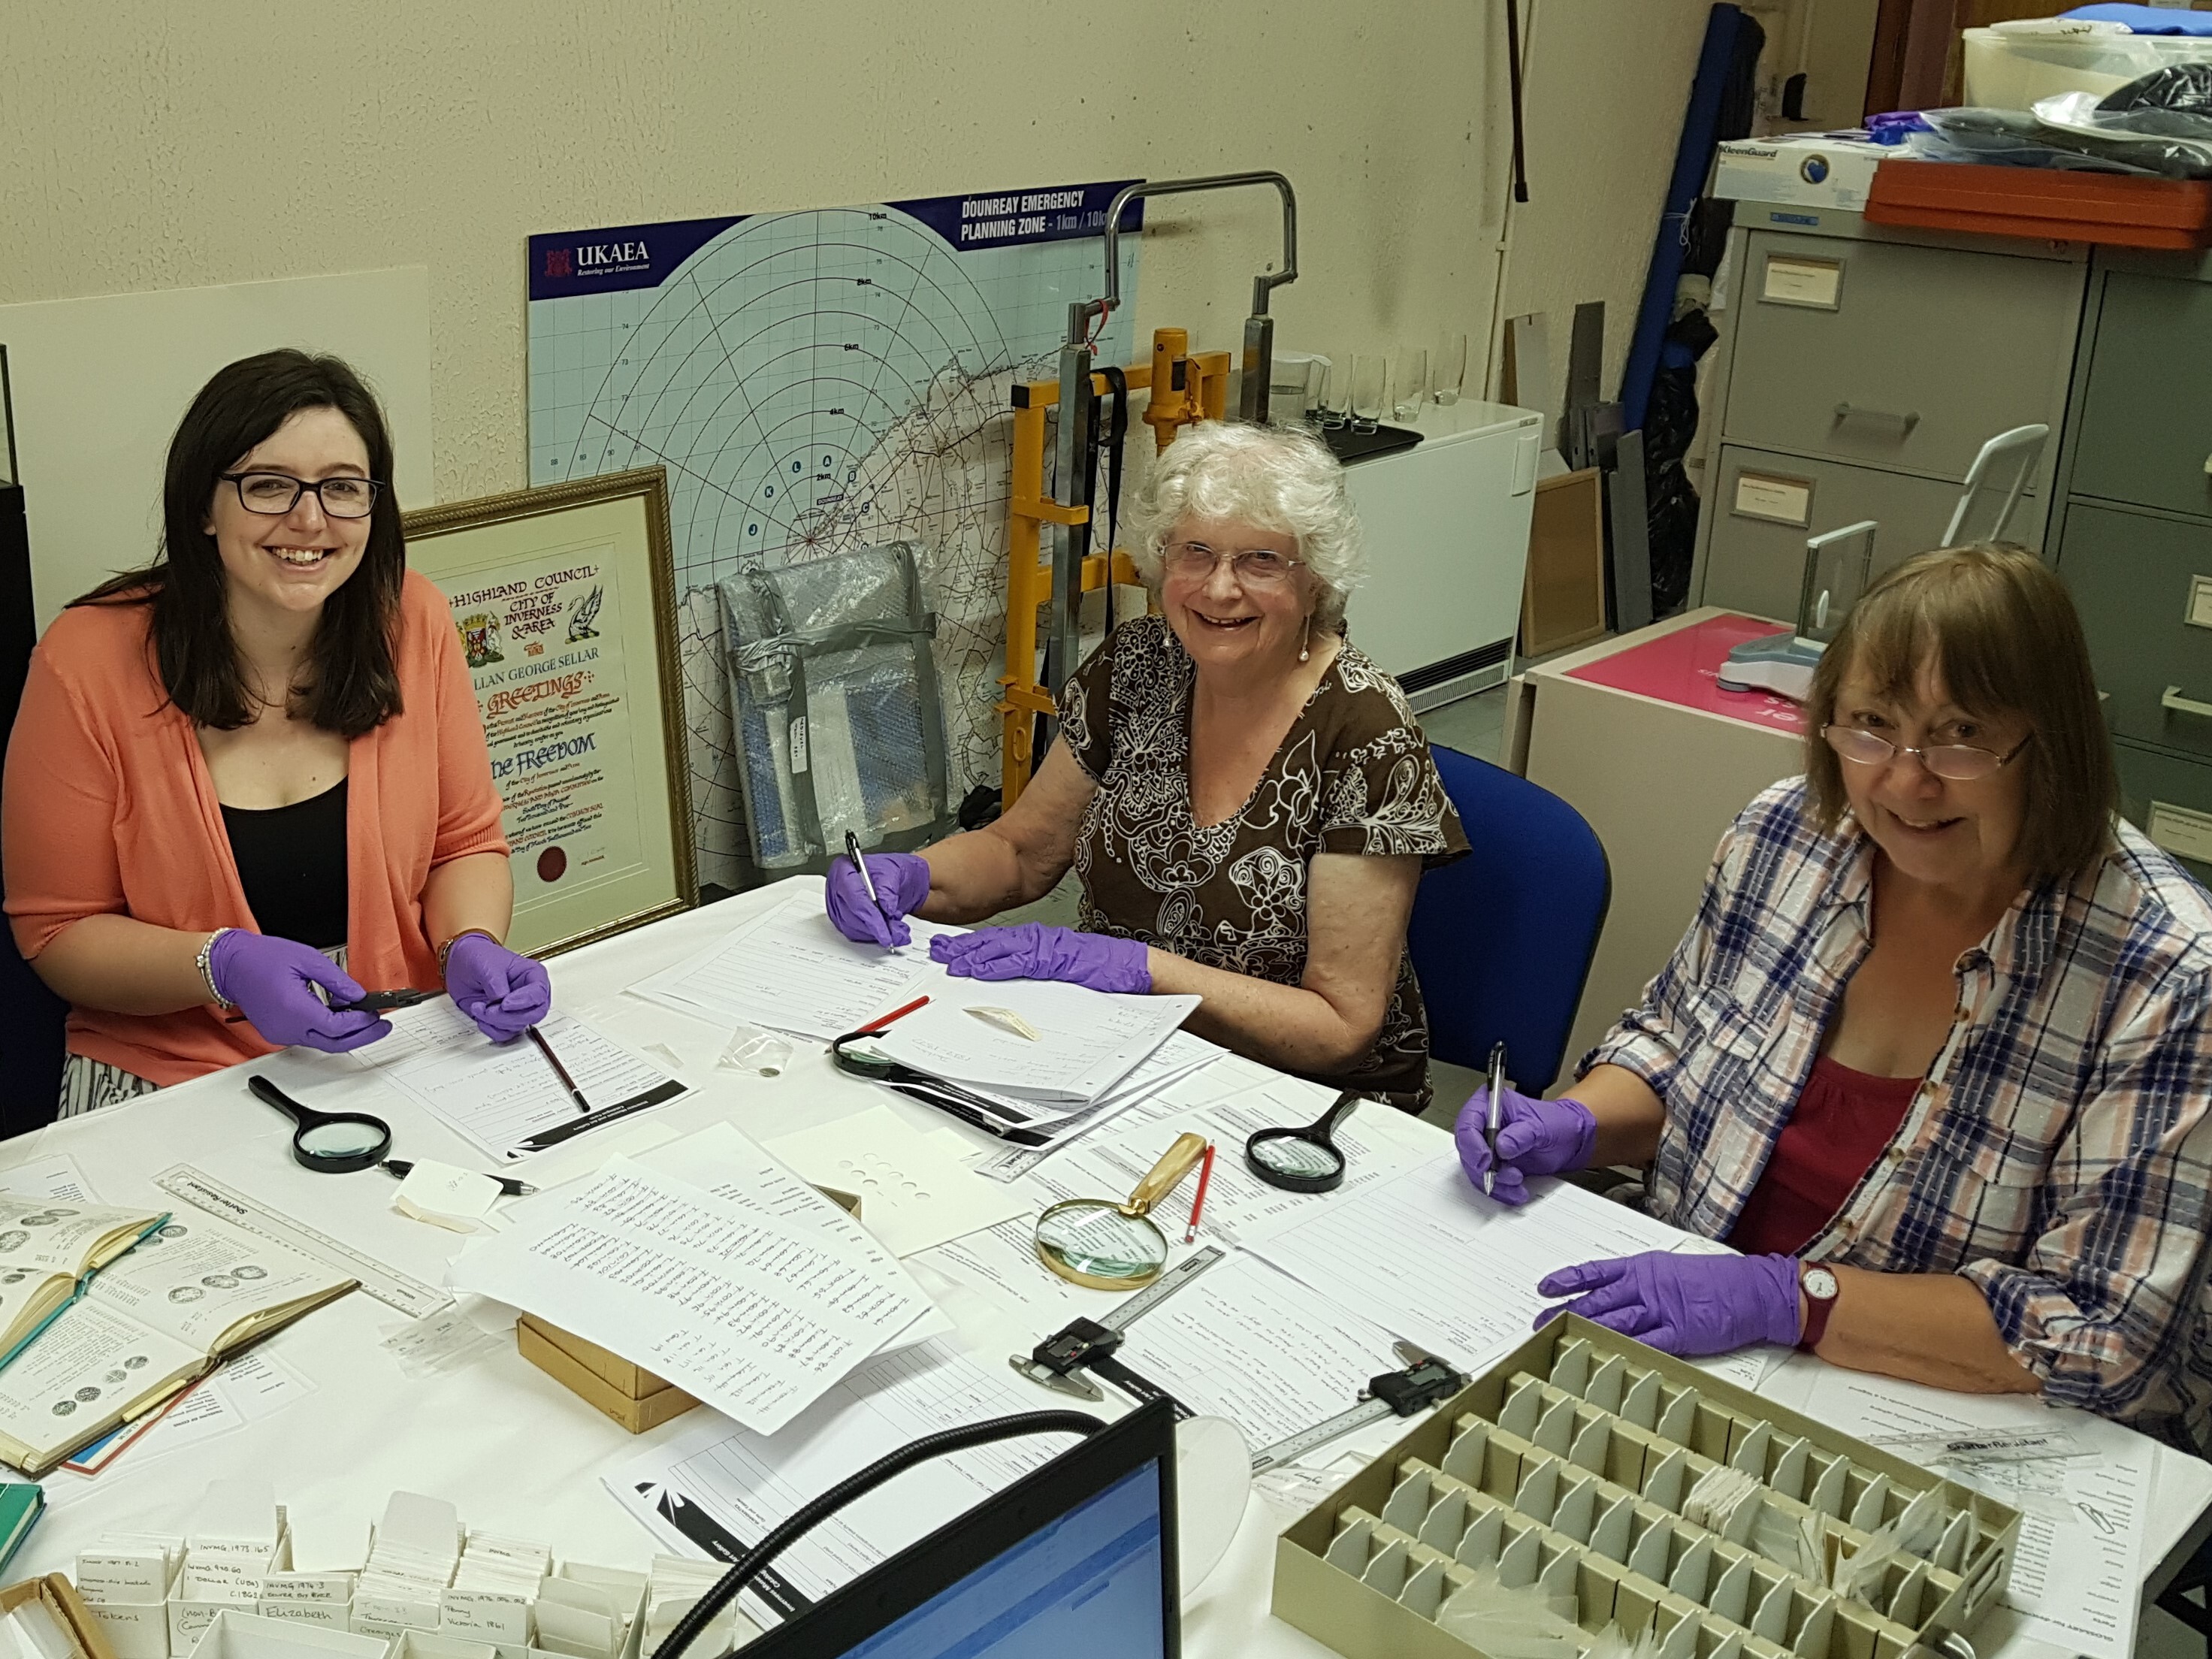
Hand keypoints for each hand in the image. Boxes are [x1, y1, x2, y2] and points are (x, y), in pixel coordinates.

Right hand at [207, 931, 390, 1053]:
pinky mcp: (277, 1033)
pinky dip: (328, 1030)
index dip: (361, 1023)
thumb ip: (337, 980)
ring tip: (365, 1018)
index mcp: (294, 1010)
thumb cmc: (261, 958)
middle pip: (334, 1044)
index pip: (337, 1027)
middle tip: (381, 1027)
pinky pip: (309, 1037)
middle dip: (362, 1037)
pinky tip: (341, 1017)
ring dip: (346, 1034)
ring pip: (323, 1043)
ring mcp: (280, 1034)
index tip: (377, 1015)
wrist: (229, 966)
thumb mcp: (307, 959)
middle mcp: (287, 1028)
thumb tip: (358, 995)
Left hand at [443, 932, 552, 1041]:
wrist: (461, 965)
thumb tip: (501, 999)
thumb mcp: (487, 964)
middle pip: (533, 1014)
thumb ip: (496, 982)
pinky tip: (481, 1016)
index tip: (505, 1003)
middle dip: (509, 1016)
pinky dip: (491, 1029)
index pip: (539, 993)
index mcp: (533, 975)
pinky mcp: (505, 1019)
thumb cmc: (479, 957)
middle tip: (489, 1009)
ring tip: (478, 1007)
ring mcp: (517, 1008)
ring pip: (518, 1025)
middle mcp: (529, 994)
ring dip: (495, 1021)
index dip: (524, 1001)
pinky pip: (505, 1033)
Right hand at [825, 851, 932, 947]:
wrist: (893, 879)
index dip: (869, 915)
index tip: (884, 930)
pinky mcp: (843, 919)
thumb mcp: (894, 872)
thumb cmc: (889, 871)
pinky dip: (872, 936)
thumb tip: (886, 908)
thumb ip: (888, 890)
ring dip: (876, 934)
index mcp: (844, 870)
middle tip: (896, 932)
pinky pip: (855, 933)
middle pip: (851, 915)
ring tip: (897, 931)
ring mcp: (838, 905)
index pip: (853, 896)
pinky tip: (887, 932)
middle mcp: (837, 888)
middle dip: (875, 927)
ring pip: (852, 928)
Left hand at [929, 924, 1150, 994]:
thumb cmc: (1109, 976)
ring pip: (1004, 948)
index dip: (975, 946)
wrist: (1137, 970)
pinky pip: (1023, 962)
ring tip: (950, 961)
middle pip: (996, 941)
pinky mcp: (1059, 960)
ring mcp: (1051, 948)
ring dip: (975, 954)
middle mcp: (1045, 941)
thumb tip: (1012, 987)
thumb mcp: (1068, 975)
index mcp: (1046, 944)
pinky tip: (981, 969)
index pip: (1003, 943)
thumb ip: (1041, 975)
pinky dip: (1000, 965)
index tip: (952, 952)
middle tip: (938, 951)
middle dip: (965, 947)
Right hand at [1454, 1086, 1596, 1204]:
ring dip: (1495, 1181)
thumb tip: (1502, 1146)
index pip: (1468, 1123)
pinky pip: (1489, 1181)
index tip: (1485, 1160)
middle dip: (1482, 1167)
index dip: (1472, 1143)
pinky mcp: (1494, 1165)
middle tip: (1499, 1175)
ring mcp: (1487, 1146)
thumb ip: (1521, 1134)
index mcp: (1489, 1104)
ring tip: (1517, 1181)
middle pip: (1467, 1148)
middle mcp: (1484, 1125)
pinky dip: (1501, 1190)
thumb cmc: (1555, 1122)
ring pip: (1476, 1169)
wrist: (1570, 1139)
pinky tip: (1517, 1191)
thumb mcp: (1540, 1125)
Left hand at [1535, 1251, 1800, 1355]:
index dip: (1568, 1279)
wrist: (1753, 1290)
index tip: (1544, 1286)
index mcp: (1644, 1268)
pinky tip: (1602, 1353)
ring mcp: (1662, 1310)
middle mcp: (1647, 1287)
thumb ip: (1643, 1283)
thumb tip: (1617, 1294)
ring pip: (1614, 1320)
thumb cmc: (1716, 1281)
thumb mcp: (1672, 1271)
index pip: (1596, 1272)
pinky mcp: (1679, 1333)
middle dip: (1566, 1310)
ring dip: (1584, 1329)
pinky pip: (1645, 1342)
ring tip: (1560, 1337)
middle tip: (1540, 1321)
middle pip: (1597, 1300)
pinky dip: (1623, 1348)